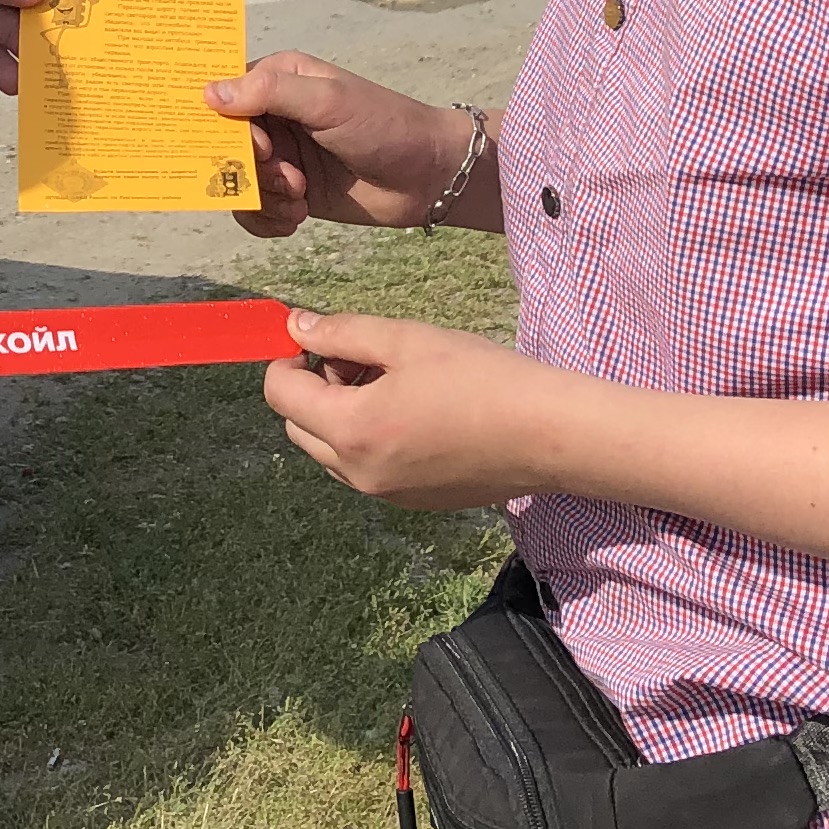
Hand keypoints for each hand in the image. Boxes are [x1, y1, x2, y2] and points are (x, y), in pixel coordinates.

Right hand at [205, 53, 474, 235]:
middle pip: (225, 145)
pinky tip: (296, 219)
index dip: (223, 125)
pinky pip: (254, 210)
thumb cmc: (384, 124)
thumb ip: (270, 93)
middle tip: (287, 178)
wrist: (429, 177)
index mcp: (278, 79)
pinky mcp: (291, 192)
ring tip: (298, 200)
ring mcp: (282, 156)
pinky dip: (268, 219)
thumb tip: (209, 94)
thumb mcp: (328, 101)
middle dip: (250, 169)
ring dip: (262, 198)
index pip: (223, 95)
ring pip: (238, 182)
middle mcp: (274, 116)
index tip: (255, 146)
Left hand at [264, 308, 559, 507]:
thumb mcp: (405, 340)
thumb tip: (295, 326)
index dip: (288, 359)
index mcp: (352, 430)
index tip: (317, 337)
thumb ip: (342, 333)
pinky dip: (369, 438)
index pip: (280, 395)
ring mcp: (386, 495)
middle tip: (362, 357)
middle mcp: (359, 473)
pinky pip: (365, 469)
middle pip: (299, 427)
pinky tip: (415, 411)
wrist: (548, 434)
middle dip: (315, 387)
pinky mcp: (413, 502)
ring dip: (340, 414)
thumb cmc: (480, 378)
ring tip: (392, 380)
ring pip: (331, 451)